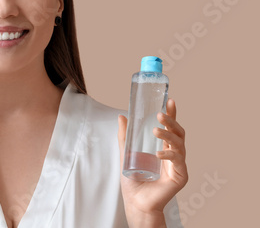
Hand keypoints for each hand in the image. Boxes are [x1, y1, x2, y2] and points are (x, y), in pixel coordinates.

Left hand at [117, 99, 187, 223]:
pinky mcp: (180, 176)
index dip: (172, 114)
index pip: (170, 128)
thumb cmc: (133, 180)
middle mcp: (173, 154)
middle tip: (160, 114)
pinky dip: (169, 155)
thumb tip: (121, 117)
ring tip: (156, 130)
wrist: (135, 202)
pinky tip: (159, 154)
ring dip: (168, 135)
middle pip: (178, 133)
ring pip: (179, 144)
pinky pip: (178, 161)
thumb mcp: (126, 154)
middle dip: (171, 121)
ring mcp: (178, 165)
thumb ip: (125, 137)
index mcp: (163, 148)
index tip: (170, 101)